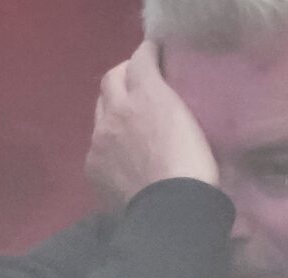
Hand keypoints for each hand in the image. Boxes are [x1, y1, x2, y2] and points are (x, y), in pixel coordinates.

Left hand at [87, 39, 217, 210]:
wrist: (170, 213)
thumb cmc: (195, 169)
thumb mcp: (195, 126)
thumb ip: (174, 103)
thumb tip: (168, 99)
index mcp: (148, 95)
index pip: (140, 59)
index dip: (148, 53)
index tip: (155, 54)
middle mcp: (117, 109)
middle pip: (111, 79)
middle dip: (124, 75)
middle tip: (138, 84)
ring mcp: (100, 138)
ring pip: (101, 111)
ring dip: (113, 109)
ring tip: (129, 122)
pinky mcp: (92, 165)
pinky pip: (97, 145)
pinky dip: (108, 143)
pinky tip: (122, 157)